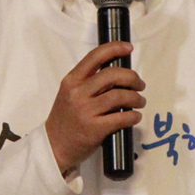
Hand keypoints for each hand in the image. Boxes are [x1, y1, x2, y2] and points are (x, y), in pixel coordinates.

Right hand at [45, 41, 144, 174]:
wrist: (53, 146)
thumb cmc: (65, 119)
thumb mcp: (69, 94)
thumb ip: (88, 82)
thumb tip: (118, 74)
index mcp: (72, 80)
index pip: (95, 57)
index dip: (114, 49)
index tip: (128, 48)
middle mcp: (77, 93)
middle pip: (112, 75)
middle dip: (132, 78)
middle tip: (140, 85)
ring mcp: (85, 111)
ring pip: (119, 96)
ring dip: (136, 98)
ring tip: (140, 102)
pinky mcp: (94, 129)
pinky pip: (121, 118)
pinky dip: (133, 116)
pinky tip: (135, 116)